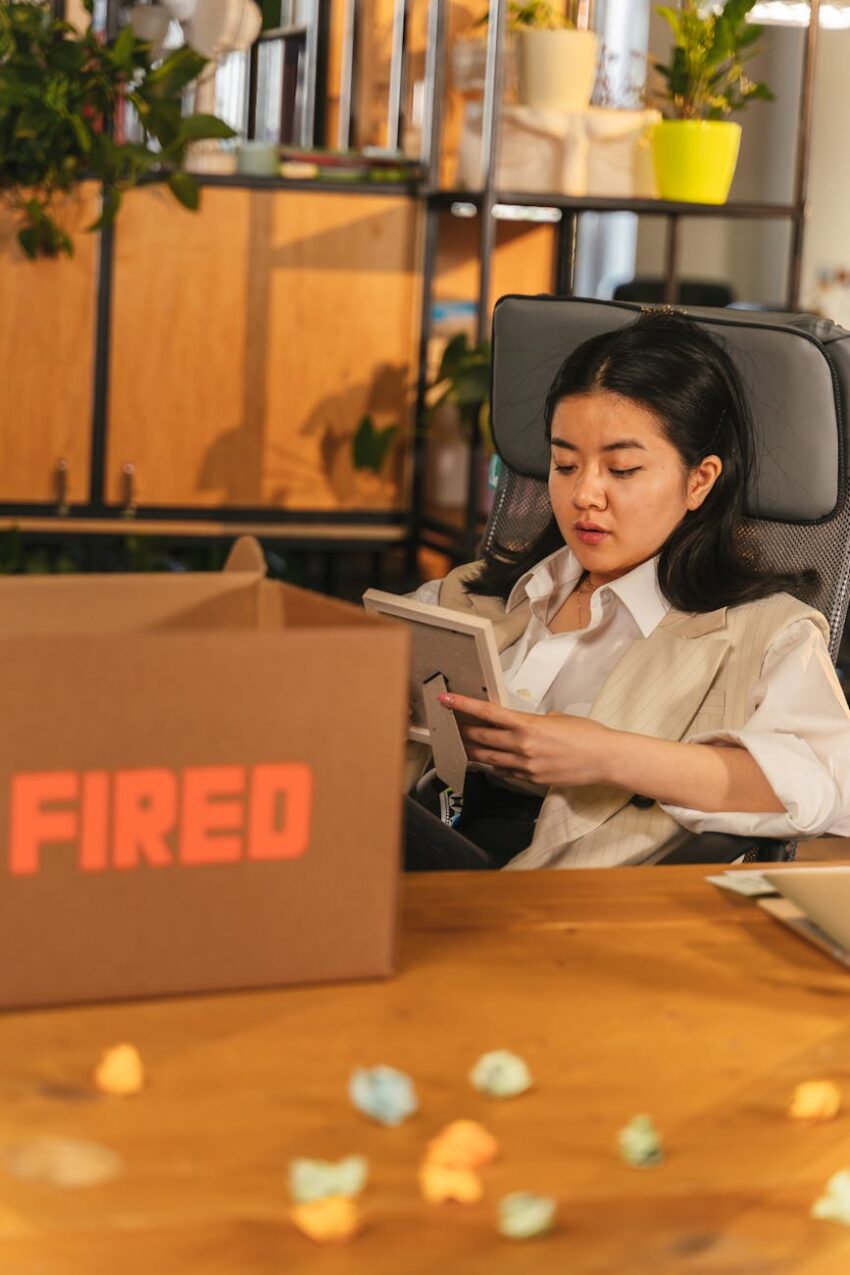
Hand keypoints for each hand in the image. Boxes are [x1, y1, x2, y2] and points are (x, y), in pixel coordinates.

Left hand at [438, 692, 612, 787]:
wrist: (604, 759)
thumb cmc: (586, 734)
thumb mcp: (557, 718)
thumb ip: (534, 722)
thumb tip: (521, 726)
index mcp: (527, 725)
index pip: (487, 713)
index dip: (463, 706)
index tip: (447, 700)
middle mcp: (522, 745)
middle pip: (481, 737)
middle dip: (463, 730)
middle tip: (451, 724)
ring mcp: (525, 765)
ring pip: (488, 758)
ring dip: (474, 750)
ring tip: (464, 744)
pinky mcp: (532, 779)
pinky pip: (505, 772)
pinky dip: (494, 765)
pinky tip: (489, 761)